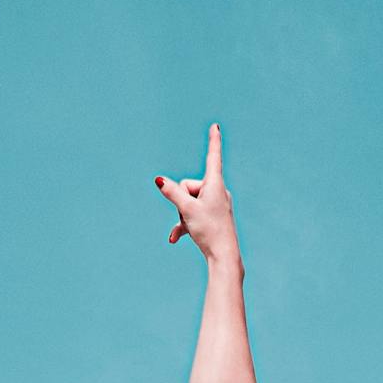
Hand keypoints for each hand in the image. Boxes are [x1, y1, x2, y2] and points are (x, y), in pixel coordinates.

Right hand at [156, 122, 236, 257]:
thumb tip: (158, 180)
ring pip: (189, 202)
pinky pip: (193, 214)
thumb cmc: (209, 231)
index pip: (213, 156)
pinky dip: (184, 224)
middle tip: (190, 215)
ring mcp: (216, 204)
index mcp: (215, 184)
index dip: (213, 140)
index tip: (216, 126)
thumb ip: (171, 193)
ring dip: (183, 215)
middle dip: (182, 200)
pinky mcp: (213, 216)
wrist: (224, 256)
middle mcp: (218, 191)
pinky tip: (176, 238)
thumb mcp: (186, 209)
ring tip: (191, 227)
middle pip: (189, 186)